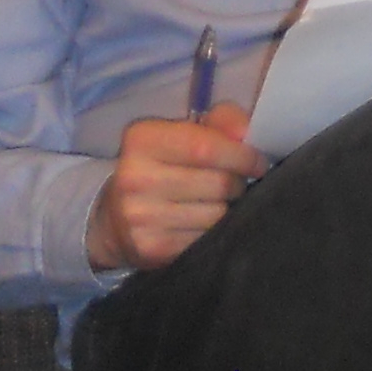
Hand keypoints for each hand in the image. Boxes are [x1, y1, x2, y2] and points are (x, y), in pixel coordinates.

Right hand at [87, 105, 261, 275]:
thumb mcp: (181, 134)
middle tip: (235, 183)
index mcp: (142, 139)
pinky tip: (202, 223)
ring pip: (217, 215)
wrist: (113, 221)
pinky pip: (206, 239)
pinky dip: (214, 232)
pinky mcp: (152, 248)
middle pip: (218, 183)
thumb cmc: (160, 168)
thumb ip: (220, 122)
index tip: (258, 162)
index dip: (242, 156)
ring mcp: (141, 216)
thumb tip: (248, 132)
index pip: (206, 147)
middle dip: (238, 183)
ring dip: (228, 209)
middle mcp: (135, 177)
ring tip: (216, 203)